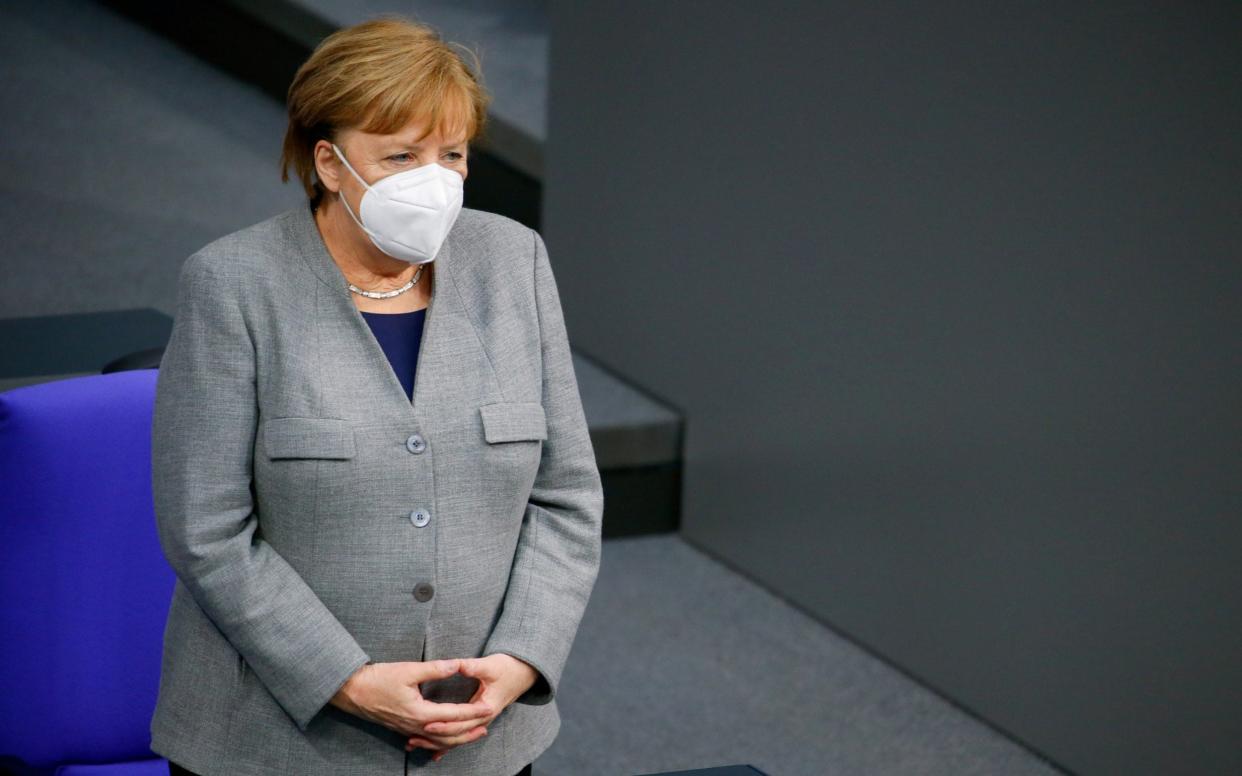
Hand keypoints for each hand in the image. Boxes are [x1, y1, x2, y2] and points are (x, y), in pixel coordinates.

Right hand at [329, 659, 493, 741]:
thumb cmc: (377, 679)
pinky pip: (426, 739)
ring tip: (472, 733)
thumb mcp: (407, 670)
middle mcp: (415, 725)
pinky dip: (440, 740)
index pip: (454, 714)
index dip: (473, 711)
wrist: (352, 692)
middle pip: (449, 734)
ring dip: (457, 737)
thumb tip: (456, 665)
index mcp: (420, 712)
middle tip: (486, 724)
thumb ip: (434, 669)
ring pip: (438, 739)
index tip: (488, 707)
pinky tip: (444, 739)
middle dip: (469, 730)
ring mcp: (408, 729)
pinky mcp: (402, 727)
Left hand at [407, 653, 539, 761]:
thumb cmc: (507, 667)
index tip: (426, 722)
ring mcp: (482, 721)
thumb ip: (472, 666)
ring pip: (457, 738)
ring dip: (437, 743)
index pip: (462, 720)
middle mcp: (484, 718)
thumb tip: (457, 664)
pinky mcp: (478, 720)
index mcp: (487, 706)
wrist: (523, 673)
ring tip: (415, 744)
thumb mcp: (490, 665)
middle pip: (457, 733)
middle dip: (435, 736)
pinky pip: (461, 735)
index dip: (444, 722)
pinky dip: (446, 743)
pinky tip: (434, 752)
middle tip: (414, 737)